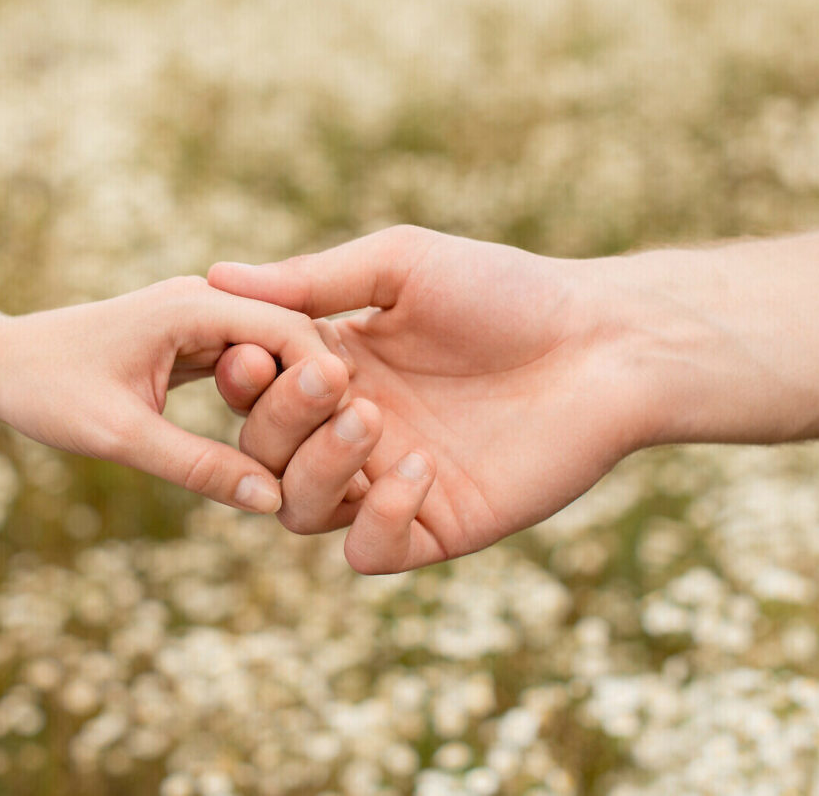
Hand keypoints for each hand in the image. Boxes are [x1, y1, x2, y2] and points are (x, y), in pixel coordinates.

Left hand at [0, 276, 357, 514]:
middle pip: (288, 336)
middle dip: (323, 386)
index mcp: (190, 306)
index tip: (359, 428)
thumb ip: (196, 466)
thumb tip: (271, 502)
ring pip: (270, 351)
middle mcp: (201, 302)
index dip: (327, 377)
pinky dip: (269, 396)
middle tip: (363, 441)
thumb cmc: (47, 394)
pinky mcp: (189, 340)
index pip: (286, 328)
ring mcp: (197, 319)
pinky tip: (295, 438)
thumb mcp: (119, 437)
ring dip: (299, 393)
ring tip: (338, 444)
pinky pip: (245, 364)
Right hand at [210, 226, 655, 571]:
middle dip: (284, 420)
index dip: (242, 380)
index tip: (253, 354)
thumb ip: (312, 280)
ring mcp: (390, 482)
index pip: (253, 392)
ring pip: (302, 510)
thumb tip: (215, 276)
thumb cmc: (506, 291)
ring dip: (321, 469)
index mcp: (334, 368)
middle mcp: (351, 430)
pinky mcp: (437, 526)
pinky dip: (376, 519)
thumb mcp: (401, 266)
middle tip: (335, 381)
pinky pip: (370, 552)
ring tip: (374, 421)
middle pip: (266, 454)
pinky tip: (419, 470)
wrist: (603, 344)